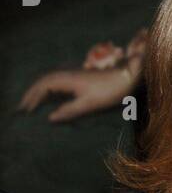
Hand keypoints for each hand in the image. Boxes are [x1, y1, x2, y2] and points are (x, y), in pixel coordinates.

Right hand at [16, 65, 134, 121]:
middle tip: (23, 108)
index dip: (32, 97)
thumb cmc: (109, 91)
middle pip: (44, 82)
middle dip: (32, 94)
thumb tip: (50, 118)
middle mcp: (68, 74)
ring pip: (51, 81)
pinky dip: (50, 90)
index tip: (25, 109)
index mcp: (68, 79)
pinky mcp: (81, 78)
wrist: (127, 77)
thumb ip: (69, 111)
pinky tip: (51, 98)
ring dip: (40, 91)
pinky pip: (59, 82)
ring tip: (33, 103)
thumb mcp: (89, 104)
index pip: (43, 86)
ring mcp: (74, 75)